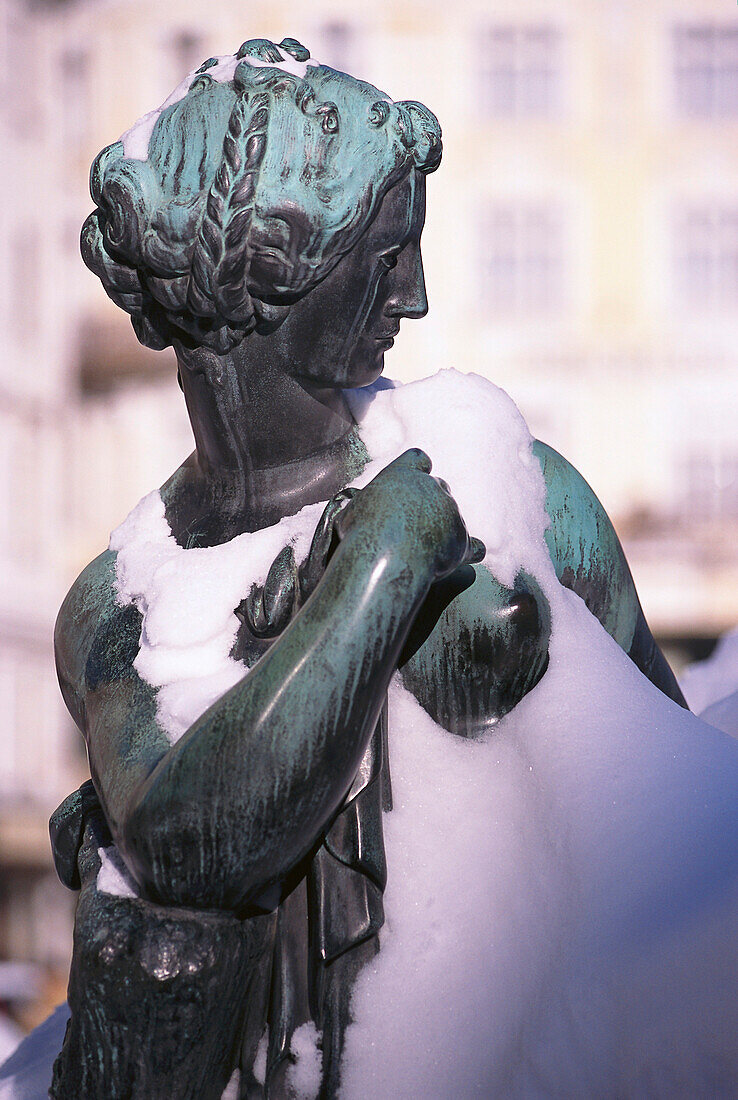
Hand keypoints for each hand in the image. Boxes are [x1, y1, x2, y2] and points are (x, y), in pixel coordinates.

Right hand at [335, 449, 484, 580]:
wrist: (385, 558)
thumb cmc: (361, 534)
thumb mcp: (353, 510)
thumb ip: (368, 505)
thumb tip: (363, 514)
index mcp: (404, 474)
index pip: (418, 460)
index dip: (417, 471)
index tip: (412, 485)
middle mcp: (432, 487)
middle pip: (439, 488)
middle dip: (430, 503)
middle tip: (413, 525)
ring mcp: (450, 512)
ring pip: (452, 516)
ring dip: (443, 528)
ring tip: (422, 551)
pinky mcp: (461, 539)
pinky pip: (474, 545)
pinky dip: (468, 550)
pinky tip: (464, 555)